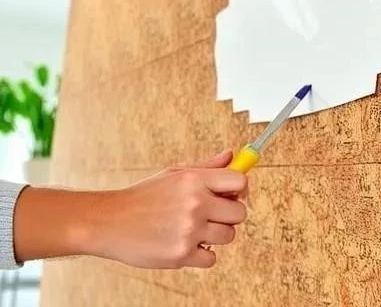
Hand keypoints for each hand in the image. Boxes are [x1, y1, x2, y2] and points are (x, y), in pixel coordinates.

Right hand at [82, 150, 247, 268]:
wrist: (107, 222)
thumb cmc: (142, 198)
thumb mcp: (173, 175)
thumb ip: (207, 167)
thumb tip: (232, 155)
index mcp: (194, 180)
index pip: (240, 181)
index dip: (241, 190)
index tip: (232, 195)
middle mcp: (195, 203)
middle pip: (240, 213)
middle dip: (229, 216)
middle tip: (211, 216)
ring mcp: (189, 230)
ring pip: (228, 236)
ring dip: (215, 236)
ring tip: (192, 230)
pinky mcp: (181, 254)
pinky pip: (212, 258)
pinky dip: (201, 255)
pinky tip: (184, 245)